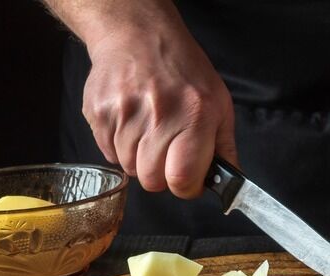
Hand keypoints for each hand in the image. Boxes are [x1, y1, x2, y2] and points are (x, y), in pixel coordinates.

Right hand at [82, 25, 235, 198]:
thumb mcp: (219, 105)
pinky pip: (108, 154)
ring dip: (140, 159)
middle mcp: (159, 115)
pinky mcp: (99, 113)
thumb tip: (230, 184)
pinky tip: (132, 123)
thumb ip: (225, 148)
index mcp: (194, 116)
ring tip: (149, 130)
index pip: (182, 178)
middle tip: (168, 152)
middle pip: (152, 181)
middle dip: (162, 174)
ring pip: (129, 168)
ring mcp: (124, 114)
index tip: (188, 180)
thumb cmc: (184, 71)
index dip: (186, 187)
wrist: (138, 34)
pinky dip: (120, 147)